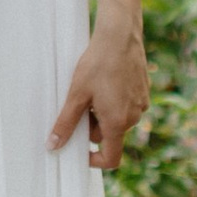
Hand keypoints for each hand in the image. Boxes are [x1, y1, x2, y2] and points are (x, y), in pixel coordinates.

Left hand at [49, 23, 148, 172]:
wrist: (120, 36)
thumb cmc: (97, 64)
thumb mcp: (77, 94)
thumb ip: (65, 123)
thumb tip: (53, 146)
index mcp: (118, 122)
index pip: (112, 158)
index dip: (94, 160)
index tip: (79, 151)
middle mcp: (134, 117)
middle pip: (110, 135)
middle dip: (93, 127)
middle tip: (79, 105)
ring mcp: (141, 104)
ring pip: (118, 119)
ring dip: (103, 113)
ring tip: (91, 90)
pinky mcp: (144, 92)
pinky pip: (126, 106)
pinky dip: (114, 101)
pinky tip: (105, 81)